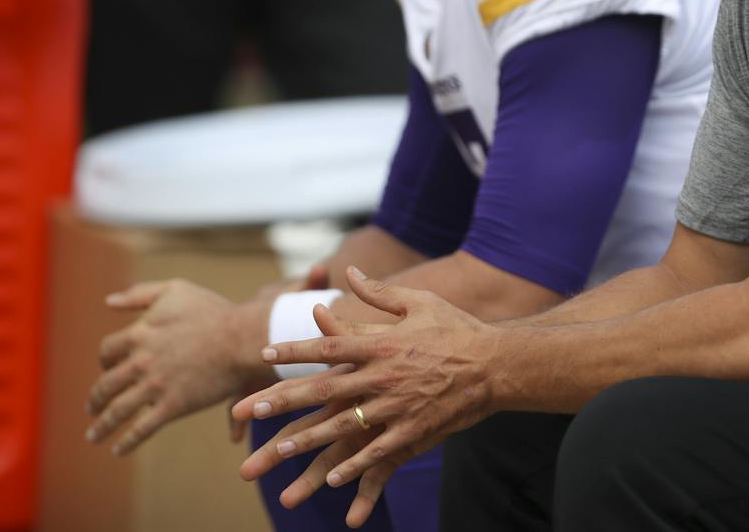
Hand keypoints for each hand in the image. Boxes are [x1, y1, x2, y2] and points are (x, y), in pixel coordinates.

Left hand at [87, 278, 265, 454]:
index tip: (107, 369)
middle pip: (105, 385)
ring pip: (117, 411)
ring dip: (102, 426)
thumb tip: (109, 301)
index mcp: (138, 334)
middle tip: (92, 408)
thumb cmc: (213, 312)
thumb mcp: (176, 290)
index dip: (105, 361)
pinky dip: (127, 442)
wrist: (241, 338)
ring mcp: (154, 386)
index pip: (108, 351)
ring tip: (94, 436)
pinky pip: (141, 429)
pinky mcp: (172, 406)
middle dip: (95, 400)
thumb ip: (141, 294)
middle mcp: (140, 361)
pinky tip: (118, 449)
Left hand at [232, 268, 501, 525]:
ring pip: (343, 425)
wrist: (496, 363)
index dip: (294, 350)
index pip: (328, 345)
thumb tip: (349, 270)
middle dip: (284, 400)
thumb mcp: (418, 301)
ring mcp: (398, 405)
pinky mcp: (414, 430)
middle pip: (324, 388)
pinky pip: (378, 451)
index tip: (264, 355)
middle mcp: (383, 375)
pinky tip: (332, 478)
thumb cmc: (456, 328)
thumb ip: (379, 292)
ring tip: (277, 449)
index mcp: (382, 342)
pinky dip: (355, 465)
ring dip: (307, 439)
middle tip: (251, 409)